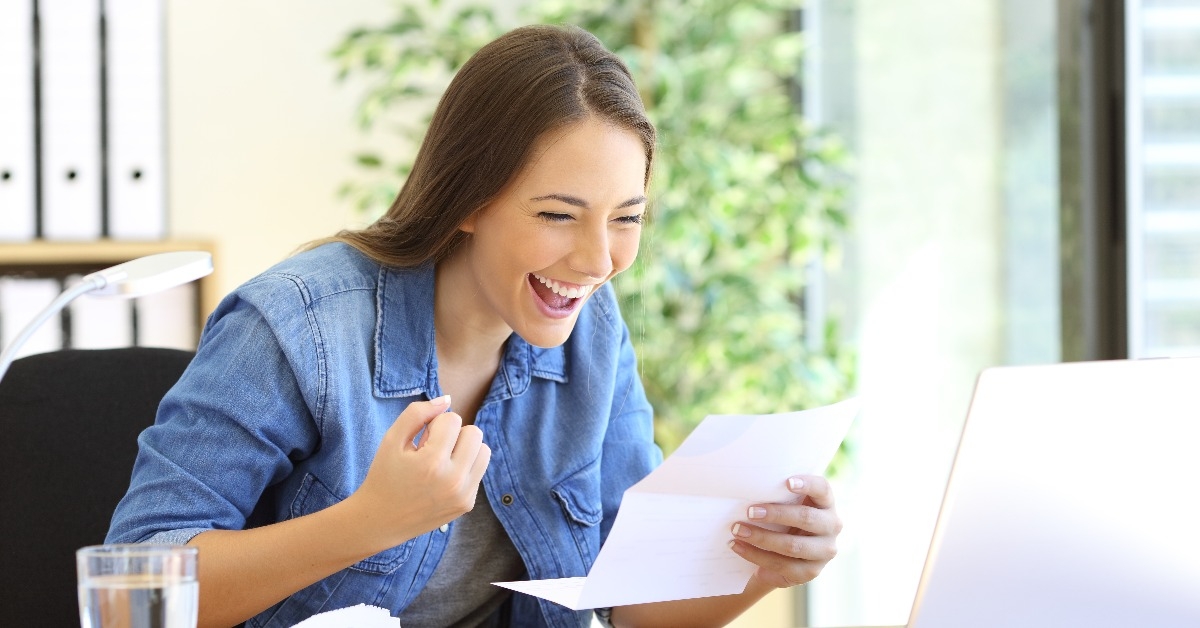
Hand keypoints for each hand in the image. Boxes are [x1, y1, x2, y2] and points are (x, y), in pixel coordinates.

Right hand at [352, 396, 490, 546]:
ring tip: (440, 460)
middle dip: (454, 434)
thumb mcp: (392, 439)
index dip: (434, 425)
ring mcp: (463, 494)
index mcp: (432, 462)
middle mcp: (453, 480)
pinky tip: (442, 478)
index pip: (453, 419)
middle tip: (432, 449)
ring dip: (464, 449)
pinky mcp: (467, 504)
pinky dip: (463, 468)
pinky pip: (478, 470)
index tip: (420, 441)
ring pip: (483, 450)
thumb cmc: (384, 475)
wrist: (380, 520)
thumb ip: (417, 413)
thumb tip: (446, 400)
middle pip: (474, 432)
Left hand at [728, 474, 841, 588]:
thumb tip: (745, 485)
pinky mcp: (811, 572)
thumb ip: (778, 495)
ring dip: (761, 537)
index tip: (787, 482)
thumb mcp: (786, 505)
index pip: (822, 489)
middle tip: (749, 511)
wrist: (784, 555)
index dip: (807, 484)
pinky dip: (756, 555)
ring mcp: (825, 551)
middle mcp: (832, 526)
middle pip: (806, 518)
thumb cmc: (782, 520)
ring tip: (738, 530)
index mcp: (826, 503)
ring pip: (793, 545)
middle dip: (776, 514)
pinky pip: (782, 564)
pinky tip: (738, 546)